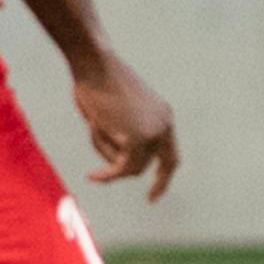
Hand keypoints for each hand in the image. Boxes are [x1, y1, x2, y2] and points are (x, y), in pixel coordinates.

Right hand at [73, 52, 179, 201]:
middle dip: (159, 183)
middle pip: (164, 164)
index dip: (165, 172)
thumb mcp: (111, 115)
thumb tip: (116, 167)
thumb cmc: (95, 83)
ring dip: (110, 161)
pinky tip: (93, 175)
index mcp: (162, 115)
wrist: (94, 64)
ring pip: (134, 167)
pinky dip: (107, 175)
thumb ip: (118, 140)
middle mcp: (164, 124)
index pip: (170, 152)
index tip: (156, 188)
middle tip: (152, 200)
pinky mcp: (138, 138)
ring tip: (94, 134)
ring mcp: (153, 132)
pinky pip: (121, 167)